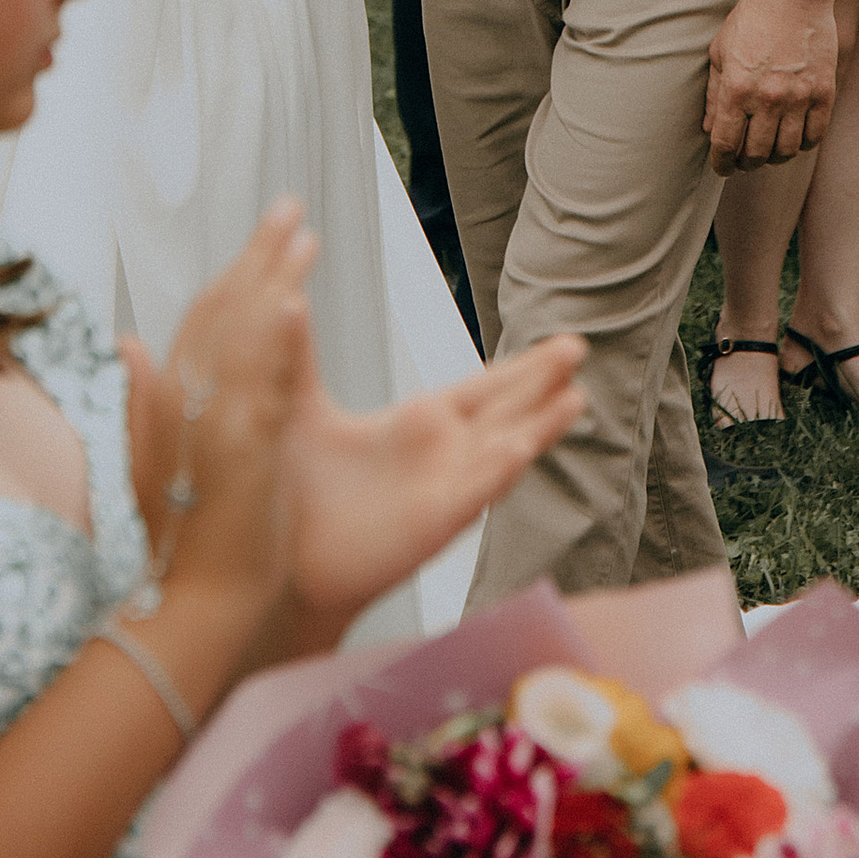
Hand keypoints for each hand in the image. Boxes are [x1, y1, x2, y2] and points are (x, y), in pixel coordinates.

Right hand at [125, 205, 314, 623]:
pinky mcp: (237, 457)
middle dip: (258, 255)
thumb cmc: (182, 548)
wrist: (187, 611)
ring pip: (238, 338)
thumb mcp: (156, 464)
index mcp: (168, 404)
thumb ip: (142, 400)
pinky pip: (256, 390)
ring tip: (302, 235)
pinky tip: (292, 304)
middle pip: (220, 312)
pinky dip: (271, 344)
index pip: (200, 320)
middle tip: (291, 208)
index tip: (268, 237)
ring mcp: (209, 427)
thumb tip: (125, 341)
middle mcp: (182, 405)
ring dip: (272, 280)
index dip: (234, 272)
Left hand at [277, 338, 587, 638]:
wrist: (278, 562)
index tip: (558, 343)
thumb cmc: (292, 492)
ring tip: (575, 397)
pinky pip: (471, 494)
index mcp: (416, 426)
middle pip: (505, 411)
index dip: (521, 369)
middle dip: (542, 381)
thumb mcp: (299, 406)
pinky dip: (498, 471)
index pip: (482, 390)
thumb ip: (297, 350)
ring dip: (538, 426)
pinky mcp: (430, 525)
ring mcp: (441, 492)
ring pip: (502, 451)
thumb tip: (289, 295)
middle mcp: (439, 457)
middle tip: (580, 346)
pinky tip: (522, 447)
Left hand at [705, 0, 838, 171]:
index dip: (720, 163)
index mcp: (736, 89)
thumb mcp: (720, 52)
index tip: (721, 167)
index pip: (724, 144)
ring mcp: (799, 97)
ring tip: (768, 149)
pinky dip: (803, 144)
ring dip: (773, 156)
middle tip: (743, 159)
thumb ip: (713, 95)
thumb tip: (709, 130)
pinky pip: (814, 136)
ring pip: (786, 151)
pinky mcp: (824, 92)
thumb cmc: (750, 19)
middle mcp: (767, 98)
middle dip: (745, 163)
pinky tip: (793, 136)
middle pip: (755, 154)